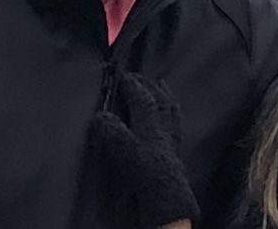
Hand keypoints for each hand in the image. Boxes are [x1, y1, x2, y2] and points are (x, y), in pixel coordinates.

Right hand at [89, 72, 199, 228]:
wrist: (169, 203)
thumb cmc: (148, 174)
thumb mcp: (124, 149)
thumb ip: (113, 130)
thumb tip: (101, 115)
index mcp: (151, 124)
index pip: (142, 97)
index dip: (132, 84)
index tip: (123, 75)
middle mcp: (164, 129)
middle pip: (159, 100)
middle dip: (150, 86)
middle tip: (141, 78)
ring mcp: (171, 141)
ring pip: (170, 111)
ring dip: (165, 97)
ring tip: (161, 87)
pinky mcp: (175, 155)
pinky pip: (175, 126)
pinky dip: (172, 116)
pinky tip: (169, 118)